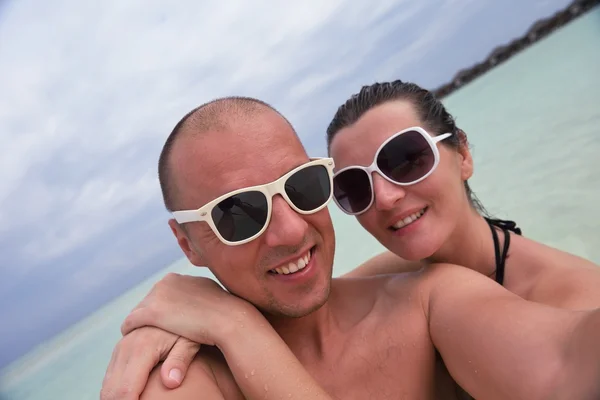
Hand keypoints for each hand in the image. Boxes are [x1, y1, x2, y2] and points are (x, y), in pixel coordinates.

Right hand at [100, 326, 199, 399]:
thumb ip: (180, 361)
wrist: (177, 303)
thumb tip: (171, 382)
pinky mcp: (120, 350)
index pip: (125, 390)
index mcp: (141, 348)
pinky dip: (116, 390)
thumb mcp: (190, 341)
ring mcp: (120, 348)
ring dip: (115, 398)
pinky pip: (110, 377)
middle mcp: (125, 348)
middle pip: (111, 390)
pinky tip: (131, 396)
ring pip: (107, 385)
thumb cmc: (188, 325)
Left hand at [121, 272, 263, 347]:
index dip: (162, 310)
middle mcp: (166, 282)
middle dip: (149, 316)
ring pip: (138, 312)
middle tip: (150, 335)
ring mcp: (158, 295)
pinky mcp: (152, 312)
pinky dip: (131, 332)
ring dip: (140, 325)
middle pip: (148, 301)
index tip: (163, 325)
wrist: (229, 319)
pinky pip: (131, 323)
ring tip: (142, 340)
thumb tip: (197, 302)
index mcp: (178, 278)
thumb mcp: (210, 297)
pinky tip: (136, 343)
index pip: (161, 294)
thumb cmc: (225, 314)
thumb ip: (198, 297)